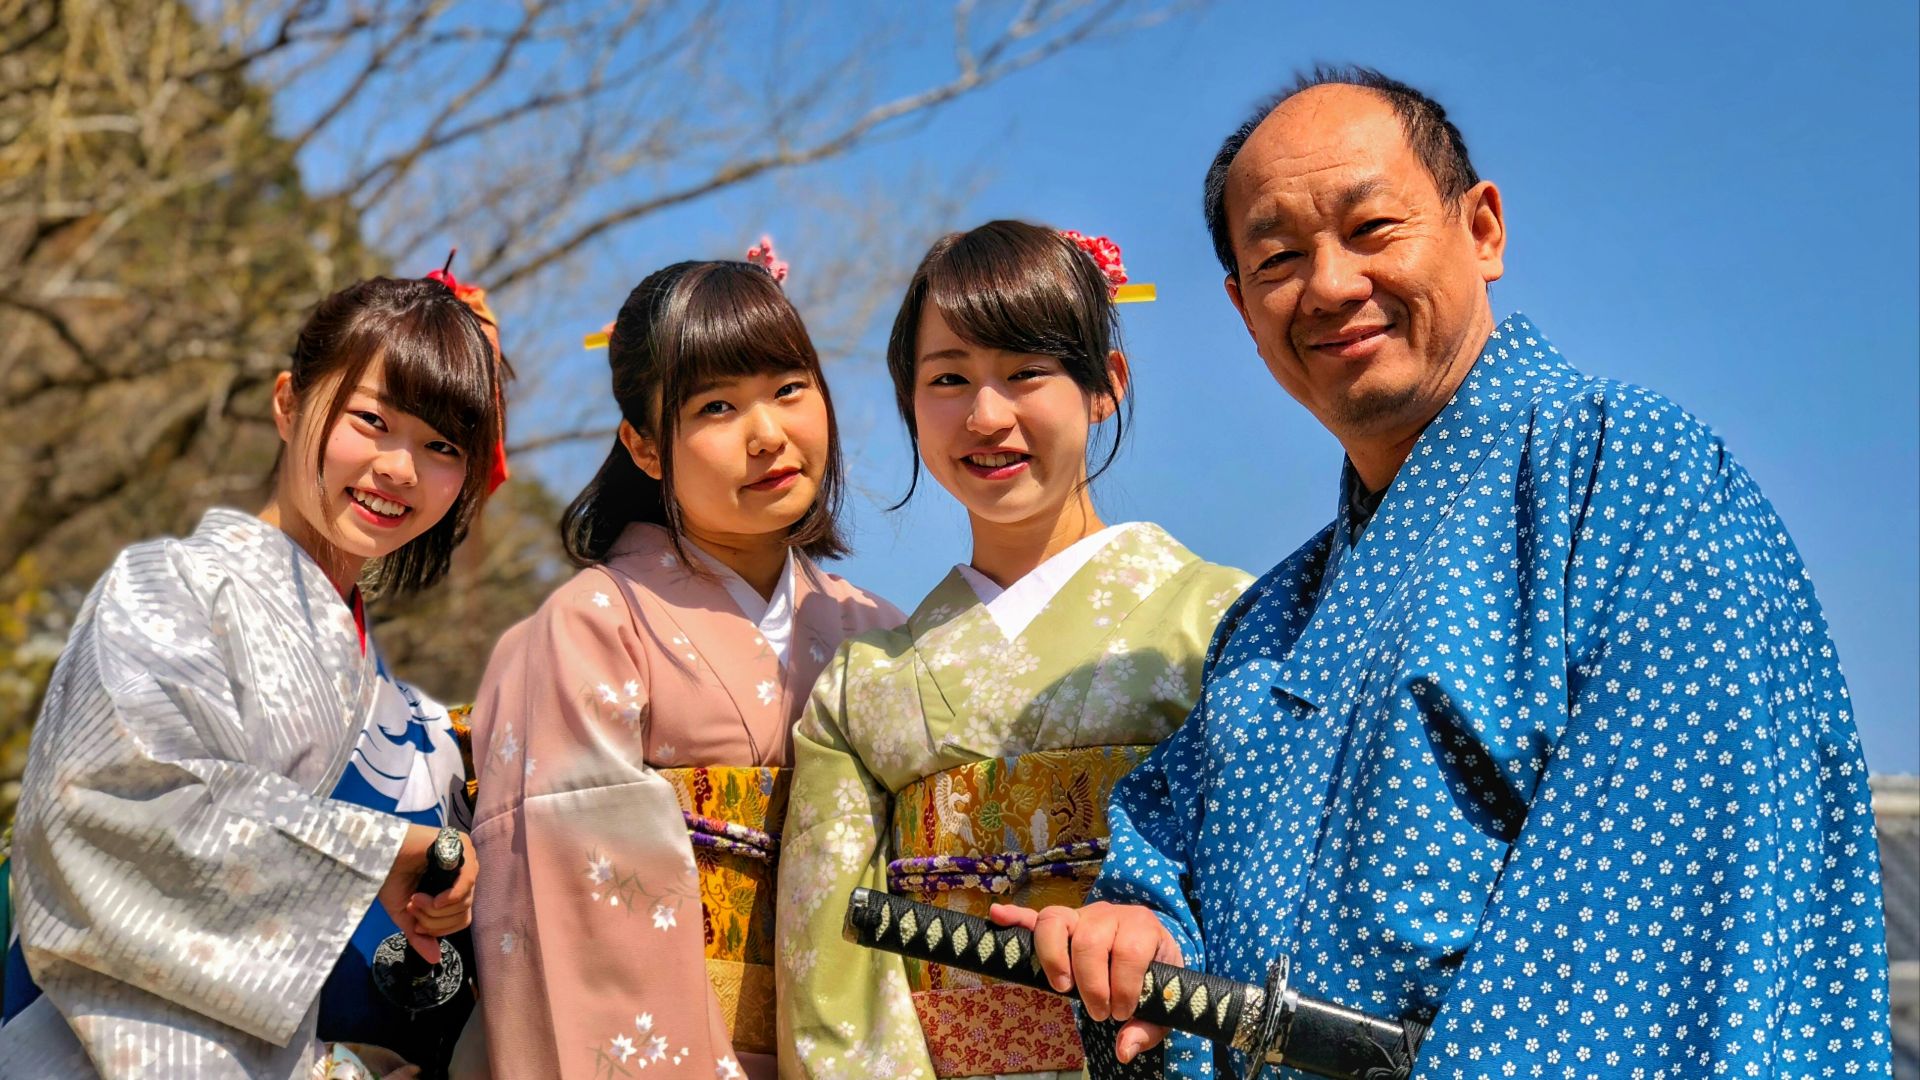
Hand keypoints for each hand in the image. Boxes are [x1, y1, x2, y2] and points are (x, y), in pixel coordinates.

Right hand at [377, 824, 476, 963]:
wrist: (376, 854)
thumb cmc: (389, 879)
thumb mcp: (405, 915)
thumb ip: (421, 936)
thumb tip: (435, 960)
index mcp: (451, 890)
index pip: (461, 920)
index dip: (439, 929)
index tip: (416, 924)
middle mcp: (462, 876)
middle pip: (463, 913)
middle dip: (435, 920)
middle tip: (413, 908)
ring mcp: (464, 860)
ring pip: (464, 901)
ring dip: (436, 909)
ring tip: (415, 899)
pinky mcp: (461, 846)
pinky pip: (467, 881)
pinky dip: (451, 896)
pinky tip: (435, 899)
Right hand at [989, 901, 1178, 1063]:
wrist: (1152, 949)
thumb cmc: (1155, 976)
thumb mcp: (1163, 1002)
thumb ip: (1148, 1027)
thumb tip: (1123, 1049)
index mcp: (1143, 928)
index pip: (1130, 949)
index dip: (1124, 985)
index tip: (1121, 1012)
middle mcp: (1110, 914)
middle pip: (1091, 940)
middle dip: (1091, 983)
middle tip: (1098, 1011)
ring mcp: (1082, 915)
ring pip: (1057, 922)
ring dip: (1054, 958)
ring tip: (1063, 988)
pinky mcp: (1062, 923)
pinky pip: (1035, 916)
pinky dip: (1016, 917)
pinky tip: (998, 915)